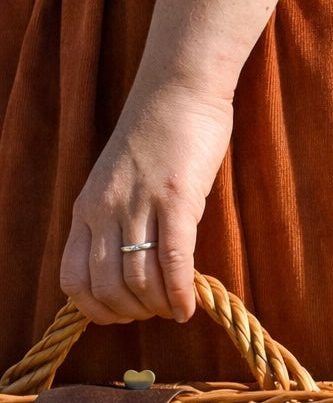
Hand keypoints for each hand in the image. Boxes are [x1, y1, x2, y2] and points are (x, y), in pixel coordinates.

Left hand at [60, 82, 233, 323]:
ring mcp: (140, 205)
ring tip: (175, 307)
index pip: (73, 279)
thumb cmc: (158, 133)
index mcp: (87, 207)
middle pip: (108, 287)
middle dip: (132, 313)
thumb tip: (136, 264)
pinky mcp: (175, 199)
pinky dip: (179, 293)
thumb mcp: (120, 180)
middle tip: (155, 311)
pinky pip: (172, 261)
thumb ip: (120, 217)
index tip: (121, 313)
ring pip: (139, 280)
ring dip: (158, 307)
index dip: (95, 308)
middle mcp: (106, 210)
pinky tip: (189, 307)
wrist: (178, 89)